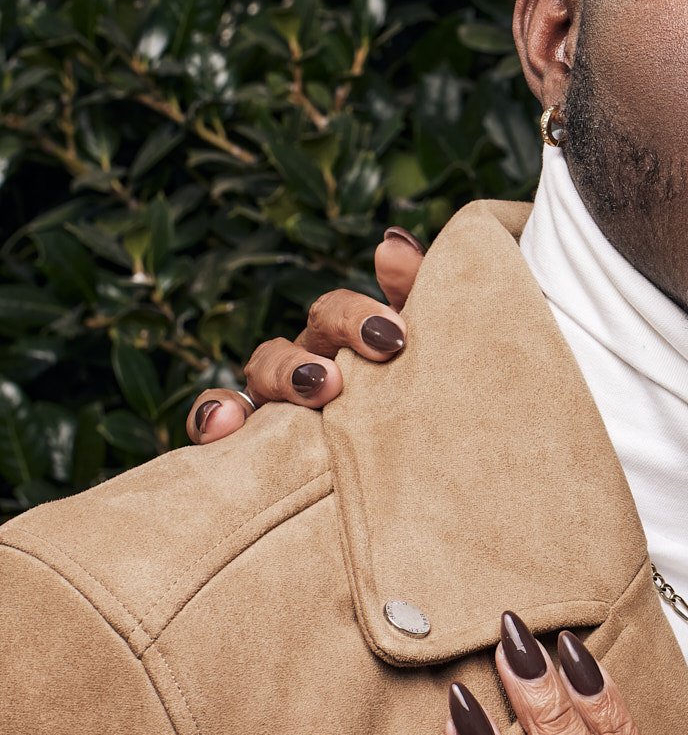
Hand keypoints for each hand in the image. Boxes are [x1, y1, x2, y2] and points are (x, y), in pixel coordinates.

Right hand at [185, 226, 426, 442]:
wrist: (414, 492)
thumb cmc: (418, 405)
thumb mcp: (428, 353)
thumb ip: (418, 297)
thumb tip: (393, 241)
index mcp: (349, 343)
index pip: (340, 311)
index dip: (360, 316)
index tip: (395, 336)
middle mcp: (311, 363)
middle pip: (305, 334)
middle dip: (326, 345)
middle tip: (356, 369)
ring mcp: (279, 401)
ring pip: (263, 369)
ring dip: (283, 374)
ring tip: (315, 387)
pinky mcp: (250, 443)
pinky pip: (216, 422)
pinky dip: (210, 417)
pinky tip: (220, 426)